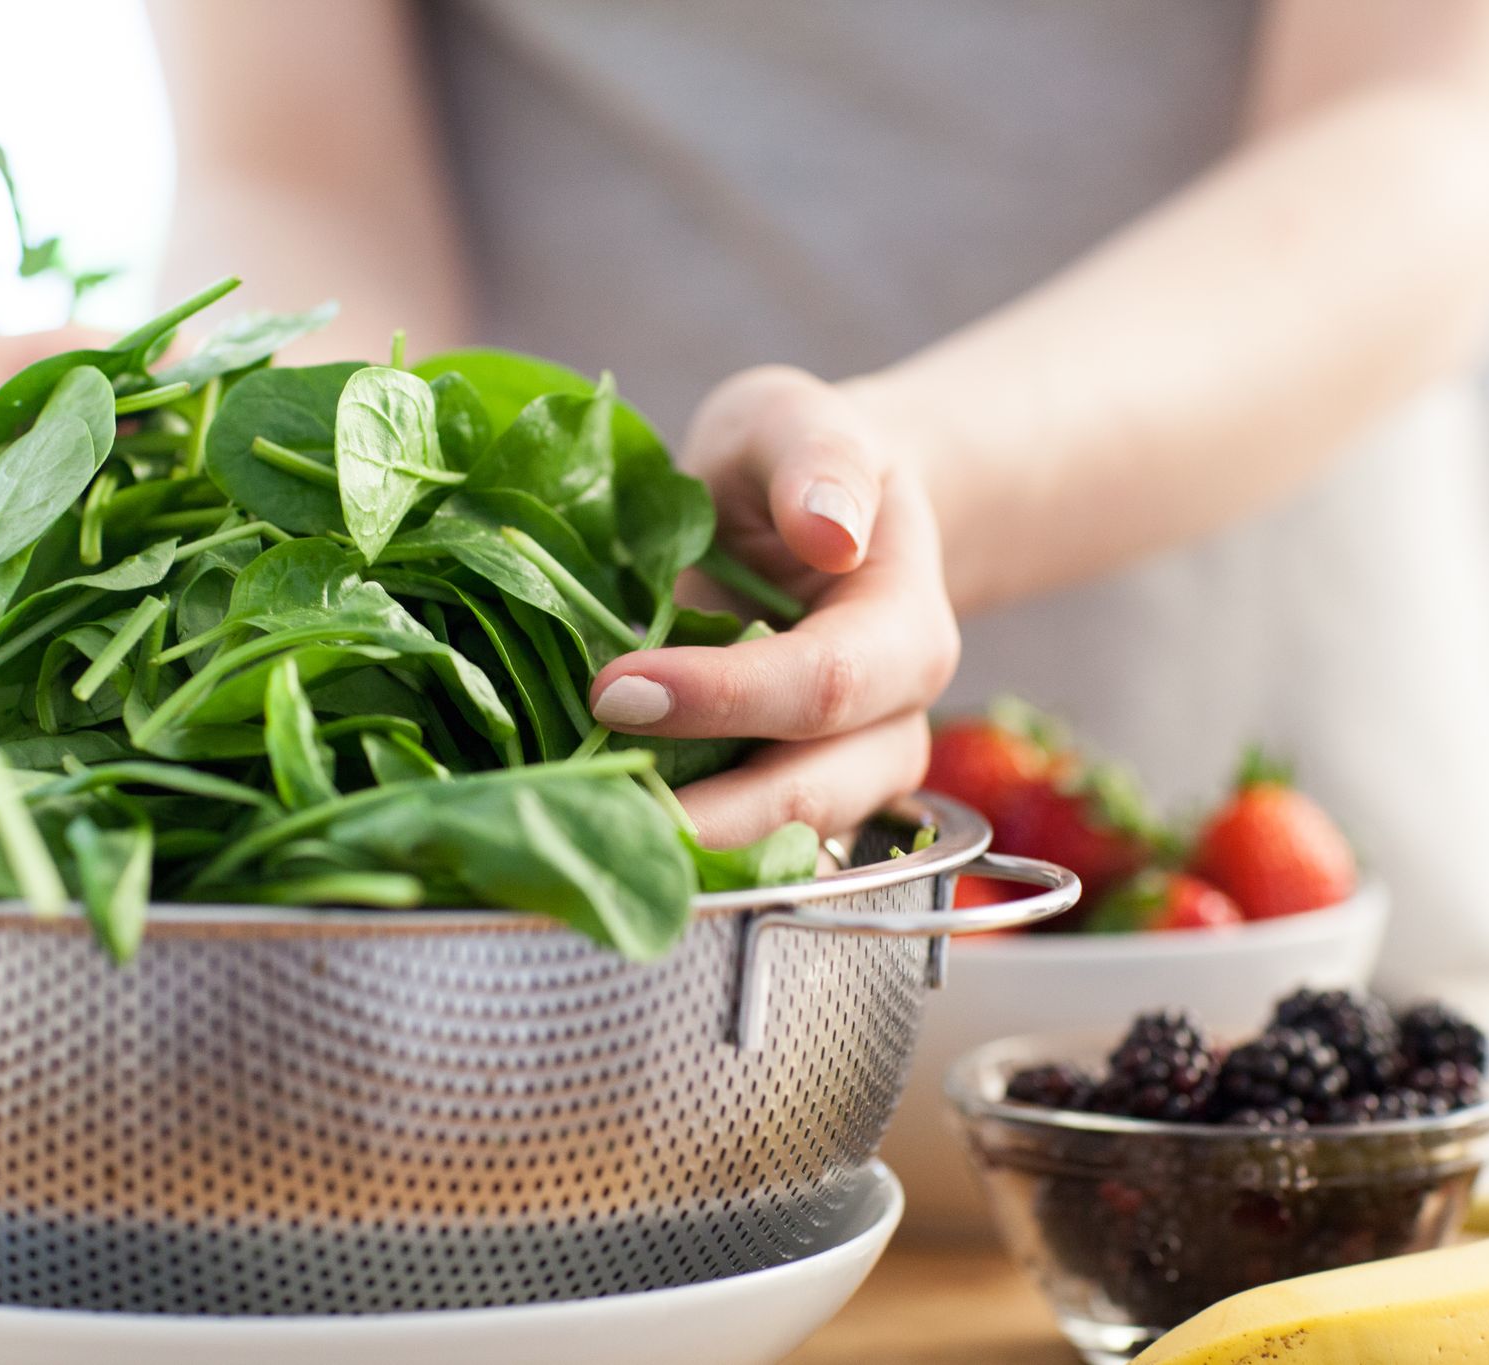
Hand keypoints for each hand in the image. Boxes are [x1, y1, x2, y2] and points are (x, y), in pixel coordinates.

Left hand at [588, 365, 958, 846]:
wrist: (813, 515)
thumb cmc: (796, 461)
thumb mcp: (798, 421)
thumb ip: (818, 458)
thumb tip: (831, 530)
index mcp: (905, 631)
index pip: (824, 684)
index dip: (725, 698)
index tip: (617, 690)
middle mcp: (890, 723)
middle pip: (812, 793)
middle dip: (704, 812)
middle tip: (587, 800)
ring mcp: (843, 777)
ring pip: (779, 842)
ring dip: (684, 846)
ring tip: (583, 831)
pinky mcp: (786, 804)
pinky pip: (744, 848)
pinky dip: (676, 848)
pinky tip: (598, 832)